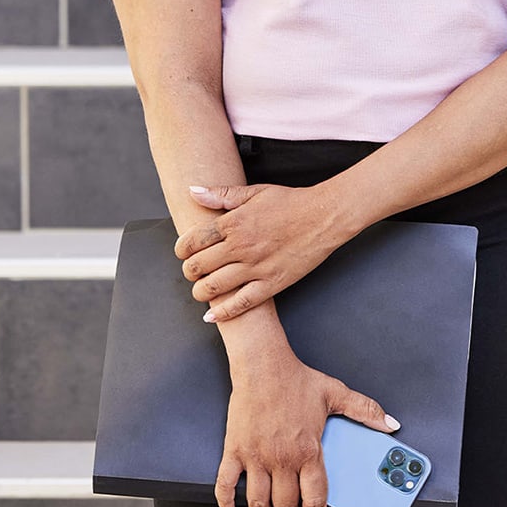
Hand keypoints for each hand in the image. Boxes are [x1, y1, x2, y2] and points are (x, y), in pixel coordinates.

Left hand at [176, 182, 345, 322]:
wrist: (324, 216)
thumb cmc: (291, 202)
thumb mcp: (255, 191)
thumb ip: (222, 194)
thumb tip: (193, 192)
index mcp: (234, 222)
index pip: (193, 240)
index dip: (181, 249)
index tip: (183, 252)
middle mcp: (241, 246)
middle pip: (199, 266)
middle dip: (188, 270)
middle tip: (191, 271)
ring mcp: (256, 267)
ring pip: (214, 287)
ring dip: (200, 291)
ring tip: (200, 290)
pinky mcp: (272, 284)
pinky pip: (241, 303)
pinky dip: (223, 312)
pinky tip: (212, 315)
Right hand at [217, 343, 399, 506]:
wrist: (262, 364)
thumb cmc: (295, 379)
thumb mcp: (335, 393)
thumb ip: (365, 411)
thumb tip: (390, 425)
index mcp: (308, 449)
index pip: (315, 497)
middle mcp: (282, 458)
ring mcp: (256, 456)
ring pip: (258, 503)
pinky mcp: (234, 450)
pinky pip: (224, 485)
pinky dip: (225, 502)